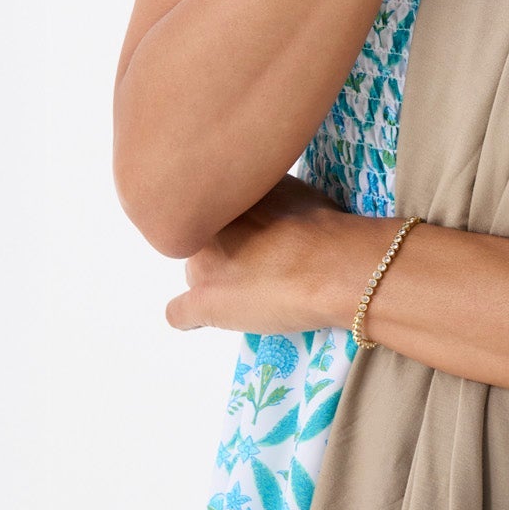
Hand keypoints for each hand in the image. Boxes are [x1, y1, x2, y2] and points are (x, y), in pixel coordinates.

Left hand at [164, 184, 389, 336]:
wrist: (330, 267)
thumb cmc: (324, 228)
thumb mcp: (292, 191)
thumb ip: (265, 197)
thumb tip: (263, 209)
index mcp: (225, 198)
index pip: (214, 213)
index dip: (237, 228)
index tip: (257, 237)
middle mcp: (206, 226)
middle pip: (202, 243)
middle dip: (224, 252)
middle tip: (257, 263)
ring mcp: (201, 265)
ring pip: (194, 274)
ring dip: (214, 280)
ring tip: (249, 291)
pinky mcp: (203, 303)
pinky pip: (178, 313)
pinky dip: (193, 317)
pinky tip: (210, 318)